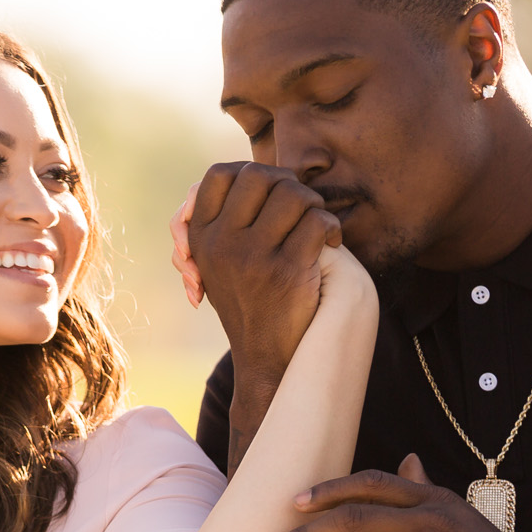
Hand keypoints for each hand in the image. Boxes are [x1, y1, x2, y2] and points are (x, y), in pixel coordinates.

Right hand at [172, 162, 340, 393]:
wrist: (265, 358)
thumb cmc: (246, 301)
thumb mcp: (214, 263)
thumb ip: (217, 221)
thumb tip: (227, 176)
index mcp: (201, 238)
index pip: (218, 174)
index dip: (248, 173)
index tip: (265, 195)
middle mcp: (221, 244)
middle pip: (258, 175)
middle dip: (285, 182)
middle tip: (297, 204)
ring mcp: (253, 257)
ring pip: (292, 194)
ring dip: (313, 203)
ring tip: (315, 223)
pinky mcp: (288, 272)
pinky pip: (317, 222)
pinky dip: (331, 228)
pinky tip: (331, 243)